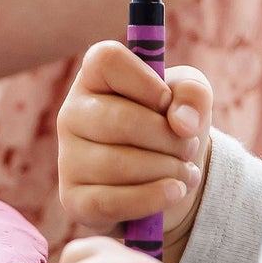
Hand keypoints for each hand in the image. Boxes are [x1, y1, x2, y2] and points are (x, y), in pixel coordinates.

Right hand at [58, 42, 212, 260]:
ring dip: (167, 170)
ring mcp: (68, 158)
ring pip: (119, 164)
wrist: (167, 181)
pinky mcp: (74, 199)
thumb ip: (193, 93)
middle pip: (120, 120)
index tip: (167, 101)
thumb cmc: (171, 127)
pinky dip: (152, 198)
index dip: (144, 80)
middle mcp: (72, 113)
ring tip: (185, 172)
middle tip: (188, 146)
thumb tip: (182, 123)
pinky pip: (111, 202)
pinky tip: (175, 192)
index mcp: (94, 78)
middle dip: (168, 138)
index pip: (106, 60)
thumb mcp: (190, 100)